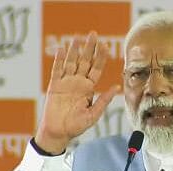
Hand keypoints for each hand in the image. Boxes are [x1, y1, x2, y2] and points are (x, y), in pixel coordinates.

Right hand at [35, 31, 120, 153]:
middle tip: (93, 34)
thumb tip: (117, 87)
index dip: (101, 57)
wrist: (59, 133)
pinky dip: (59, 60)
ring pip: (71, 62)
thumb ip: (104, 100)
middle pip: (84, 61)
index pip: (96, 69)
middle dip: (89, 48)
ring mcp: (66, 83)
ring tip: (77, 37)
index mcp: (88, 88)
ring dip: (74, 50)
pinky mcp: (54, 86)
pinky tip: (62, 49)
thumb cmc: (77, 126)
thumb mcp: (94, 114)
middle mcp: (78, 82)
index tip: (105, 46)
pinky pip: (57, 70)